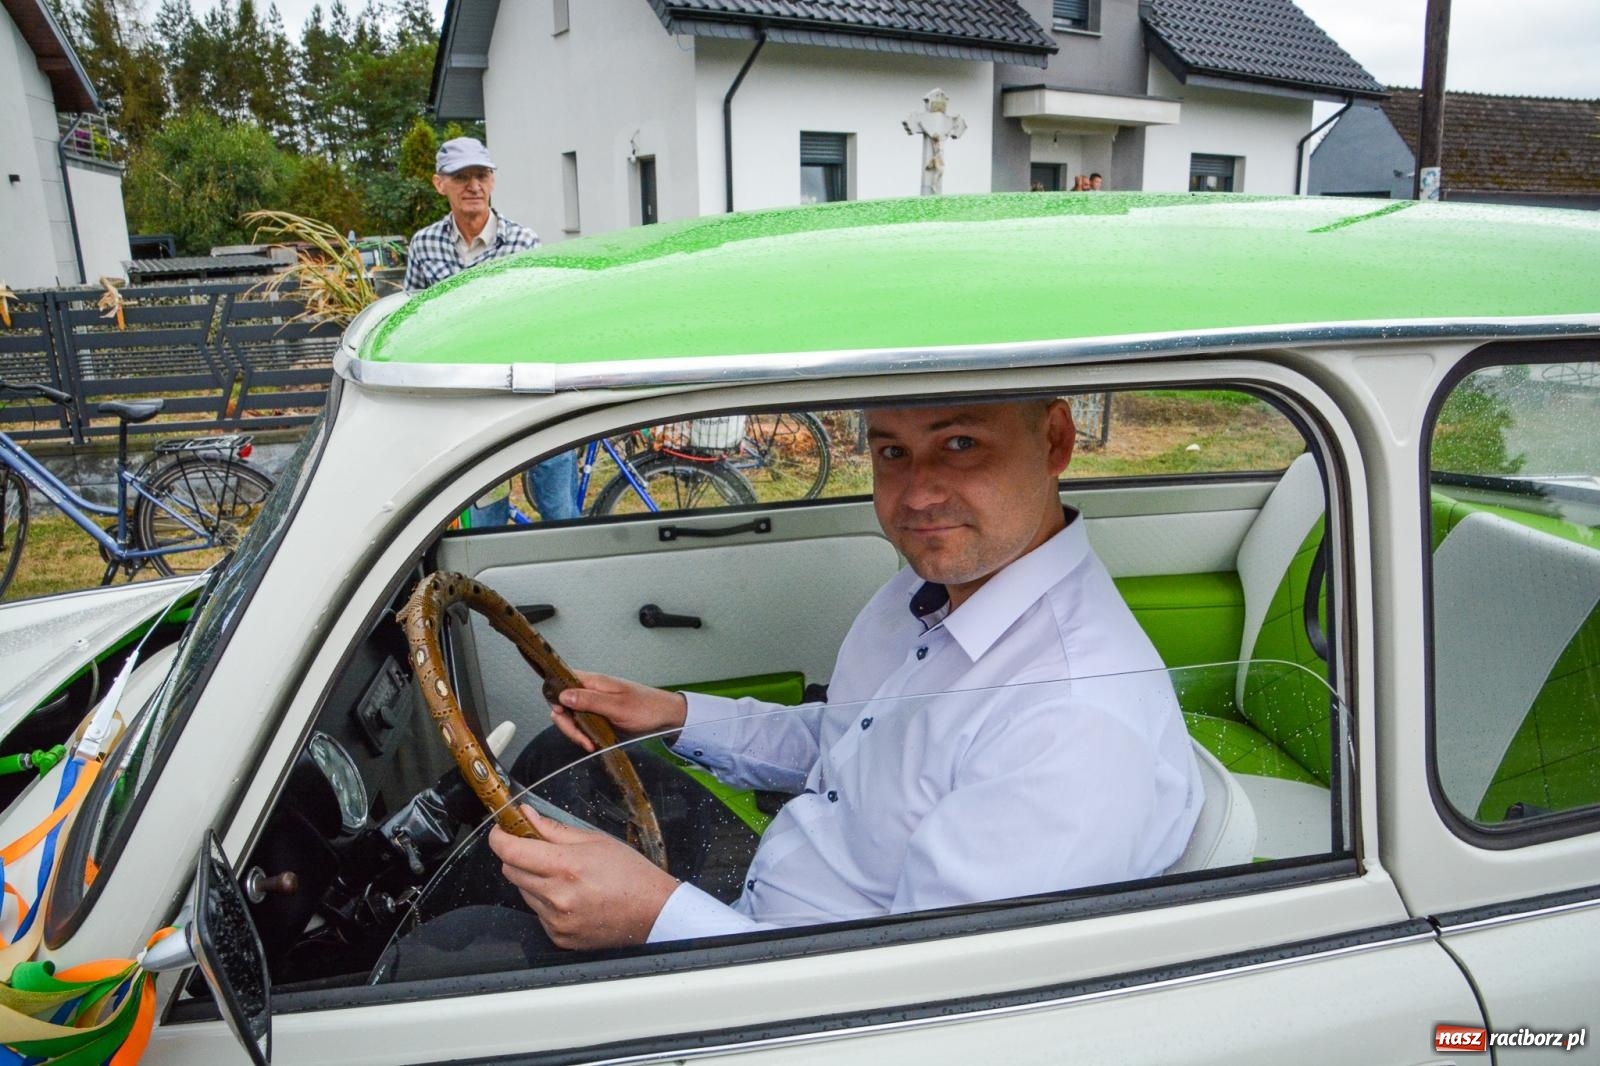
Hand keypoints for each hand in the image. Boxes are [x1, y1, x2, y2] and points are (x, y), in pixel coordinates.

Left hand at [490, 806, 679, 949]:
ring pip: (523, 892)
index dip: (499, 837)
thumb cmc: (631, 873)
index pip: (512, 851)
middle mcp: (556, 896)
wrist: (653, 912)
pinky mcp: (558, 936)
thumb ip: (554, 829)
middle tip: (537, 848)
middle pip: (511, 871)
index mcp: (565, 866)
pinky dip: (546, 901)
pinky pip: (537, 913)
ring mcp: (556, 920)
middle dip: (518, 856)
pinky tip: (570, 896)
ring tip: (564, 876)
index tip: (501, 831)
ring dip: (533, 879)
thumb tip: (527, 816)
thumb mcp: (595, 839)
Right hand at [552, 670, 687, 751]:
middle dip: (567, 723)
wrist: (665, 717)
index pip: (560, 682)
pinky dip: (583, 735)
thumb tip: (563, 696)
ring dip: (575, 732)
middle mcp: (590, 691)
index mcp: (593, 681)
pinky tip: (592, 743)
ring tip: (590, 744)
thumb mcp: (617, 706)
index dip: (555, 698)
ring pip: (571, 716)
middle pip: (562, 704)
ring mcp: (594, 704)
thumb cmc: (645, 708)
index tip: (562, 716)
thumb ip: (590, 700)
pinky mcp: (598, 717)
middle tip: (581, 739)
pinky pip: (582, 725)